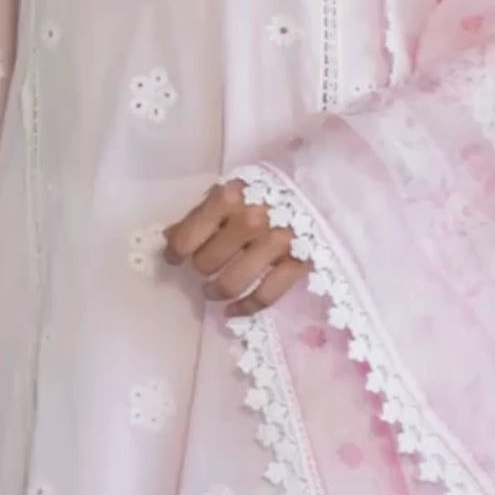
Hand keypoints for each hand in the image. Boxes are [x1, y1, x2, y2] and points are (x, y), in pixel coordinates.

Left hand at [163, 181, 308, 317]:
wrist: (323, 183)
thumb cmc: (270, 184)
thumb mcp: (233, 188)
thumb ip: (203, 212)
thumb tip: (170, 238)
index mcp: (229, 197)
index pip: (186, 239)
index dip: (175, 252)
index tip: (174, 257)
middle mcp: (250, 221)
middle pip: (206, 263)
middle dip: (200, 268)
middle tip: (204, 267)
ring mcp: (276, 243)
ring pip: (231, 283)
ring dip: (215, 291)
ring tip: (212, 291)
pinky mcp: (298, 262)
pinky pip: (264, 296)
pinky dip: (245, 308)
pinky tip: (233, 311)